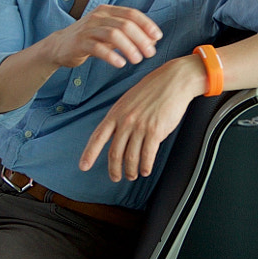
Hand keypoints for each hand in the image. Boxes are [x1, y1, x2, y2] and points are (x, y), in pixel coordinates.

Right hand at [45, 4, 161, 69]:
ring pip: (113, 34)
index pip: (131, 13)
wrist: (59, 46)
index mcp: (107, 11)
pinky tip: (120, 64)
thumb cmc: (89, 39)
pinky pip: (98, 48)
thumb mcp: (109, 34)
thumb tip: (154, 40)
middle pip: (125, 24)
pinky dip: (111, 56)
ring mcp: (88, 29)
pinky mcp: (79, 43)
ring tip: (138, 60)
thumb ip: (129, 35)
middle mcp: (98, 17)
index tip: (157, 38)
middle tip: (150, 53)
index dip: (146, 24)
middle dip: (141, 39)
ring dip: (129, 47)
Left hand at [79, 58, 200, 181]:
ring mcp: (140, 126)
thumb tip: (116, 134)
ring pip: (131, 157)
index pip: (98, 137)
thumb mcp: (129, 101)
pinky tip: (145, 170)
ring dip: (131, 170)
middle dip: (114, 169)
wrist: (173, 81)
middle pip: (114, 153)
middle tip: (116, 177)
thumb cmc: (153, 89)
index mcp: (116, 113)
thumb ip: (121, 117)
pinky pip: (147, 155)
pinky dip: (145, 166)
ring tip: (132, 175)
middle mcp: (125, 121)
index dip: (89, 154)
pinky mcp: (155, 131)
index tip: (83, 166)